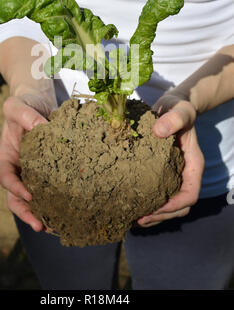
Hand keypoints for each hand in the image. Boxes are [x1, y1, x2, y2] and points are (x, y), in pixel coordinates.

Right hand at [0, 91, 56, 231]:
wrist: (38, 102)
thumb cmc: (24, 103)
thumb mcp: (17, 105)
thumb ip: (25, 116)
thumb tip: (42, 129)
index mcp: (5, 157)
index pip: (7, 178)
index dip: (16, 189)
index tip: (30, 196)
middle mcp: (17, 169)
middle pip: (17, 197)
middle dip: (28, 213)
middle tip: (42, 226)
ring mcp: (32, 172)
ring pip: (34, 199)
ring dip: (43, 213)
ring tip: (57, 227)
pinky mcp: (49, 171)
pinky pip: (51, 189)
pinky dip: (58, 201)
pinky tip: (71, 211)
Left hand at [137, 93, 204, 227]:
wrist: (172, 106)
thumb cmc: (178, 108)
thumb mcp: (179, 110)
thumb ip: (174, 119)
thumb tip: (160, 131)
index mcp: (193, 164)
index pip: (190, 194)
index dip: (174, 205)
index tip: (155, 208)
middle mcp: (185, 174)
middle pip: (180, 206)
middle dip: (161, 215)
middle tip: (139, 219)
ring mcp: (174, 175)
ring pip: (169, 205)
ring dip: (154, 215)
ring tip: (133, 219)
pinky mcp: (161, 173)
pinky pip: (158, 194)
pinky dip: (147, 204)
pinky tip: (131, 205)